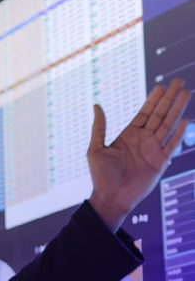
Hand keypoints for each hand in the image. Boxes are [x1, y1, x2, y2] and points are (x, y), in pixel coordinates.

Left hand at [87, 77, 190, 231]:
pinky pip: (172, 145)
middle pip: (160, 115)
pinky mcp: (160, 162)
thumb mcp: (95, 149)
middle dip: (169, 99)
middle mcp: (143, 140)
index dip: (153, 100)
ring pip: (168, 125)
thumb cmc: (101, 177)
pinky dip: (179, 133)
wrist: (110, 198)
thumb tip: (97, 106)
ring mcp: (153, 150)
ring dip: (177, 110)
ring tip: (185, 93)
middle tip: (178, 82)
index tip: (161, 86)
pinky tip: (184, 119)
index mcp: (129, 136)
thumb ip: (99, 128)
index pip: (145, 113)